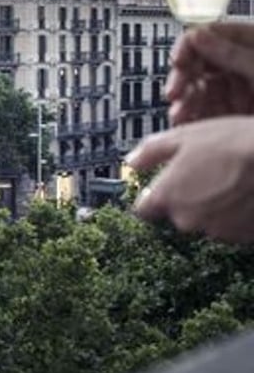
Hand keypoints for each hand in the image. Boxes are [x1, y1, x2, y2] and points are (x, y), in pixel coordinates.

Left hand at [126, 116, 253, 241]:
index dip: (150, 197)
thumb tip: (131, 162)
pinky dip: (233, 213)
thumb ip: (150, 152)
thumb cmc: (232, 144)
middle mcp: (187, 219)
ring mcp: (217, 230)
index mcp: (167, 196)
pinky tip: (244, 193)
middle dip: (186, 198)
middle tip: (205, 174)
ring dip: (211, 206)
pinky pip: (230, 226)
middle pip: (176, 214)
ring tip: (229, 181)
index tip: (159, 187)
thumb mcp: (183, 136)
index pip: (143, 210)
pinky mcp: (242, 236)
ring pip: (204, 220)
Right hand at [166, 23, 253, 125]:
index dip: (188, 47)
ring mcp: (239, 92)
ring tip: (179, 116)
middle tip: (173, 94)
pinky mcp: (235, 116)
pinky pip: (207, 114)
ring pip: (199, 93)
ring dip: (185, 103)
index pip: (208, 35)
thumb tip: (197, 36)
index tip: (177, 62)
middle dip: (182, 81)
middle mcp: (241, 65)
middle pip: (198, 65)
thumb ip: (232, 53)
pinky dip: (195, 120)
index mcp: (250, 42)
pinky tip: (187, 125)